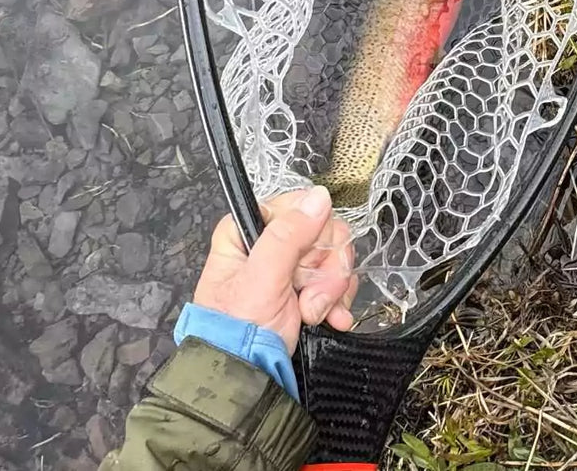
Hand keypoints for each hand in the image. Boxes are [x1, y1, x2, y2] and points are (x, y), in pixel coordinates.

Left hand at [193, 186, 357, 351]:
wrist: (247, 378)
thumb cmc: (237, 332)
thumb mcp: (260, 279)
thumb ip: (288, 236)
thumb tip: (318, 198)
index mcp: (247, 231)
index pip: (296, 206)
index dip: (309, 231)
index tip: (304, 260)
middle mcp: (270, 245)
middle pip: (322, 231)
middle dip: (324, 268)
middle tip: (307, 295)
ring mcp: (291, 269)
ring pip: (334, 256)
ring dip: (330, 290)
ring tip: (311, 314)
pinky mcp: (308, 291)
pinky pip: (339, 281)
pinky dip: (338, 302)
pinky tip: (329, 319)